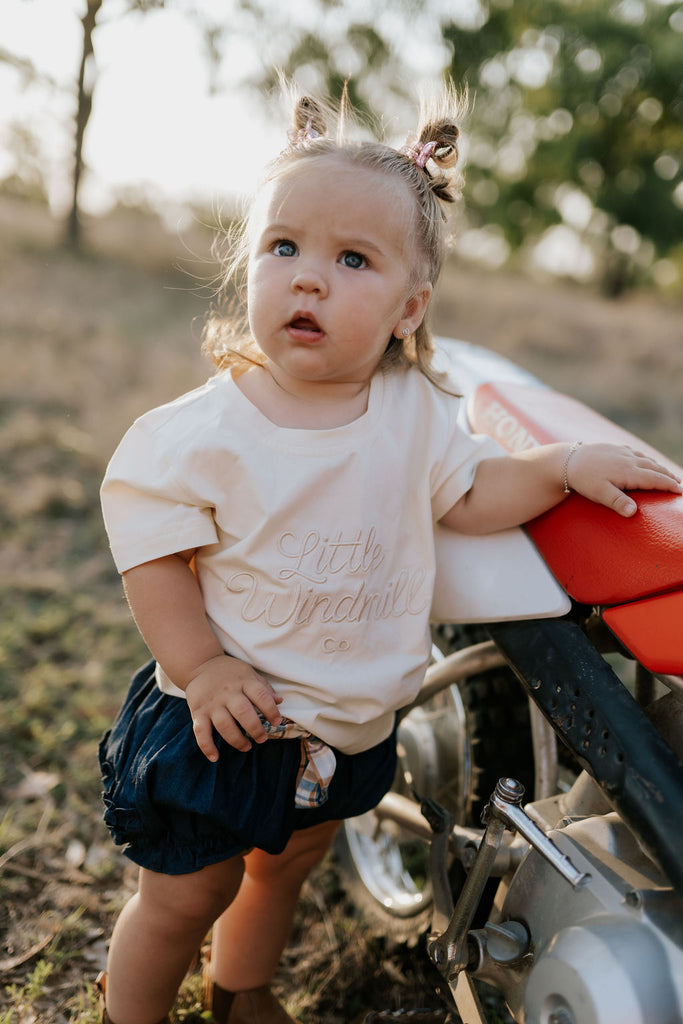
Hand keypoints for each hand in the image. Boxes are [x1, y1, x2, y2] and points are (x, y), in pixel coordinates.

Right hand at [185, 654, 282, 760]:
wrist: (200, 665)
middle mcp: (227, 692)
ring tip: (246, 746)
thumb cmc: (230, 672)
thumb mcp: (249, 673)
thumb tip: (280, 701)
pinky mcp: (197, 712)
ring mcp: (212, 703)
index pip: (260, 695)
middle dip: (255, 729)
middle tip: (262, 738)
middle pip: (243, 713)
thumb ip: (263, 688)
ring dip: (237, 740)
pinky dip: (207, 746)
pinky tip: (215, 757)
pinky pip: (201, 732)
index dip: (271, 710)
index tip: (276, 722)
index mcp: (243, 681)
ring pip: (224, 725)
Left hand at [565, 442, 681, 516]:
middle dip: (667, 475)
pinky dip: (643, 457)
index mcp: (629, 472)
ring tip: (666, 473)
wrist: (567, 460)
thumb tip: (634, 513)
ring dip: (657, 466)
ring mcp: (621, 452)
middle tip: (678, 483)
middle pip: (653, 468)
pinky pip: (634, 452)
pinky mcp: (613, 448)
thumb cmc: (584, 479)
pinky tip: (643, 459)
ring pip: (645, 459)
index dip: (668, 485)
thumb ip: (618, 502)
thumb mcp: (600, 494)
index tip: (680, 491)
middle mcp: (628, 460)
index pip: (654, 479)